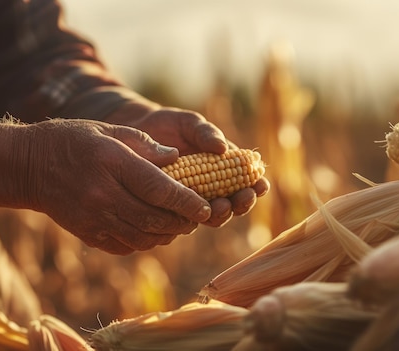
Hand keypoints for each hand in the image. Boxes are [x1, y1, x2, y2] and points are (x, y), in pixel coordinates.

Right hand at [16, 119, 212, 254]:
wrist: (29, 166)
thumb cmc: (73, 140)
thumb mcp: (109, 130)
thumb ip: (145, 146)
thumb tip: (177, 160)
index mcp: (112, 164)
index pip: (158, 189)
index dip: (186, 201)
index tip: (205, 207)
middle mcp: (103, 194)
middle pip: (154, 218)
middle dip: (182, 222)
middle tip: (197, 217)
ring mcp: (94, 217)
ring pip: (143, 237)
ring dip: (166, 234)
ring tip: (178, 225)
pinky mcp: (87, 233)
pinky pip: (125, 245)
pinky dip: (145, 241)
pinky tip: (152, 231)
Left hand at [104, 102, 269, 226]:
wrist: (138, 134)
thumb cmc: (169, 125)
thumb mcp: (189, 123)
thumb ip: (205, 133)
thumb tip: (223, 148)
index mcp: (223, 166)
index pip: (246, 180)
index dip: (256, 186)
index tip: (260, 185)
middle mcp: (211, 187)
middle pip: (233, 203)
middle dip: (241, 204)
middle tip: (241, 199)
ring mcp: (192, 199)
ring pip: (211, 215)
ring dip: (220, 214)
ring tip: (219, 207)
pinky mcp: (173, 208)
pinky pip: (184, 219)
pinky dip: (190, 219)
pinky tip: (191, 214)